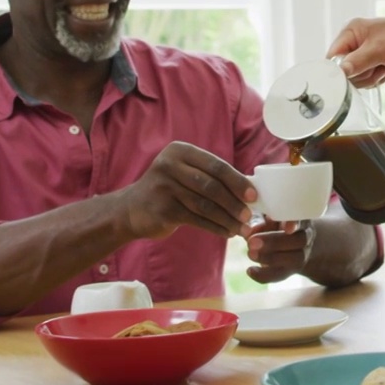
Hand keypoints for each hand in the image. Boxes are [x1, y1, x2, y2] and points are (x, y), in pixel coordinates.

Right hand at [117, 142, 255, 239]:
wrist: (131, 210)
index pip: (216, 165)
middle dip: (234, 202)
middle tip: (249, 216)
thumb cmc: (168, 190)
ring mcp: (164, 187)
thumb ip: (211, 177)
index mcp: (180, 151)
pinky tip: (226, 233)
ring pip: (205, 205)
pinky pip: (196, 219)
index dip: (237, 181)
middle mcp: (170, 165)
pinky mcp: (162, 209)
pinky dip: (215, 227)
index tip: (253, 196)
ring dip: (227, 218)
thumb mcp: (185, 174)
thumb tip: (250, 190)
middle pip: (211, 185)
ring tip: (241, 228)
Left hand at [244, 219, 314, 282]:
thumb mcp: (268, 216)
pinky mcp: (292, 270)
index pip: (303, 220)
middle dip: (275, 243)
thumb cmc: (276, 222)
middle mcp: (307, 235)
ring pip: (294, 259)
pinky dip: (264, 275)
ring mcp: (302, 254)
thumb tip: (250, 229)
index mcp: (301, 218)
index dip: (296, 224)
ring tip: (250, 254)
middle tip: (251, 242)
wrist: (291, 241)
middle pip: (300, 240)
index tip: (287, 228)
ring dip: (270, 258)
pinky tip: (250, 271)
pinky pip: (281, 274)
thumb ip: (259, 220)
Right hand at [325, 17, 384, 87]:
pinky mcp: (372, 65)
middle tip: (376, 65)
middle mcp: (354, 42)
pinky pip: (366, 80)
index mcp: (351, 31)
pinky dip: (377, 78)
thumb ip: (357, 62)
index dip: (339, 69)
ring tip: (384, 66)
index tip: (351, 75)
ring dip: (371, 77)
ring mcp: (363, 55)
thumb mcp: (378, 50)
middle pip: (343, 70)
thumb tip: (340, 72)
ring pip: (355, 78)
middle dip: (361, 73)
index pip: (333, 55)